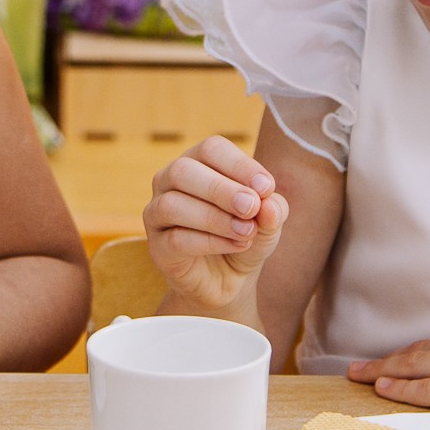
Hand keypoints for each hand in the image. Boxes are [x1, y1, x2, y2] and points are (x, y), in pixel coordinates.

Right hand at [141, 136, 288, 312]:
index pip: (211, 149)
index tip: (267, 187)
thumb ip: (273, 210)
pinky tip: (235, 245)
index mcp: (198, 163)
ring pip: (173, 205)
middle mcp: (169, 181)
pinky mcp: (157, 247)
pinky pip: (175, 239)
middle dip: (221, 189)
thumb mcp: (268, 221)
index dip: (239, 165)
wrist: (228, 280)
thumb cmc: (245, 235)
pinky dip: (209, 242)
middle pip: (183, 170)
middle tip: (251, 207)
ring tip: (247, 232)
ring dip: (215, 218)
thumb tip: (268, 204)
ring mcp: (157, 213)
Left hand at [348, 322, 429, 425]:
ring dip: (383, 372)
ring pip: (416, 367)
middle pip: (417, 352)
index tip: (391, 360)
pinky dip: (403, 390)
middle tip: (356, 367)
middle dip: (385, 360)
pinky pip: (429, 392)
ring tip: (358, 377)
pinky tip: (383, 389)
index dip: (409, 354)